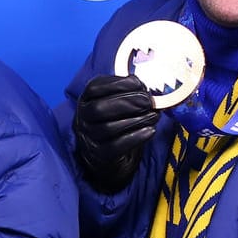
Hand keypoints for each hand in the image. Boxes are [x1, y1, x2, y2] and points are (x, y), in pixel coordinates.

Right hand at [73, 74, 157, 192]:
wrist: (105, 150)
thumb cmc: (114, 119)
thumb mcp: (115, 100)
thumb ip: (126, 91)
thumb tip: (144, 86)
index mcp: (86, 99)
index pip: (95, 88)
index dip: (117, 84)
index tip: (139, 84)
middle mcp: (83, 117)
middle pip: (99, 109)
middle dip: (127, 103)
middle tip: (148, 101)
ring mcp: (89, 137)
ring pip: (108, 128)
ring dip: (135, 120)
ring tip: (154, 115)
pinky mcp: (100, 154)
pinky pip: (116, 147)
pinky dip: (135, 138)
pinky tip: (150, 130)